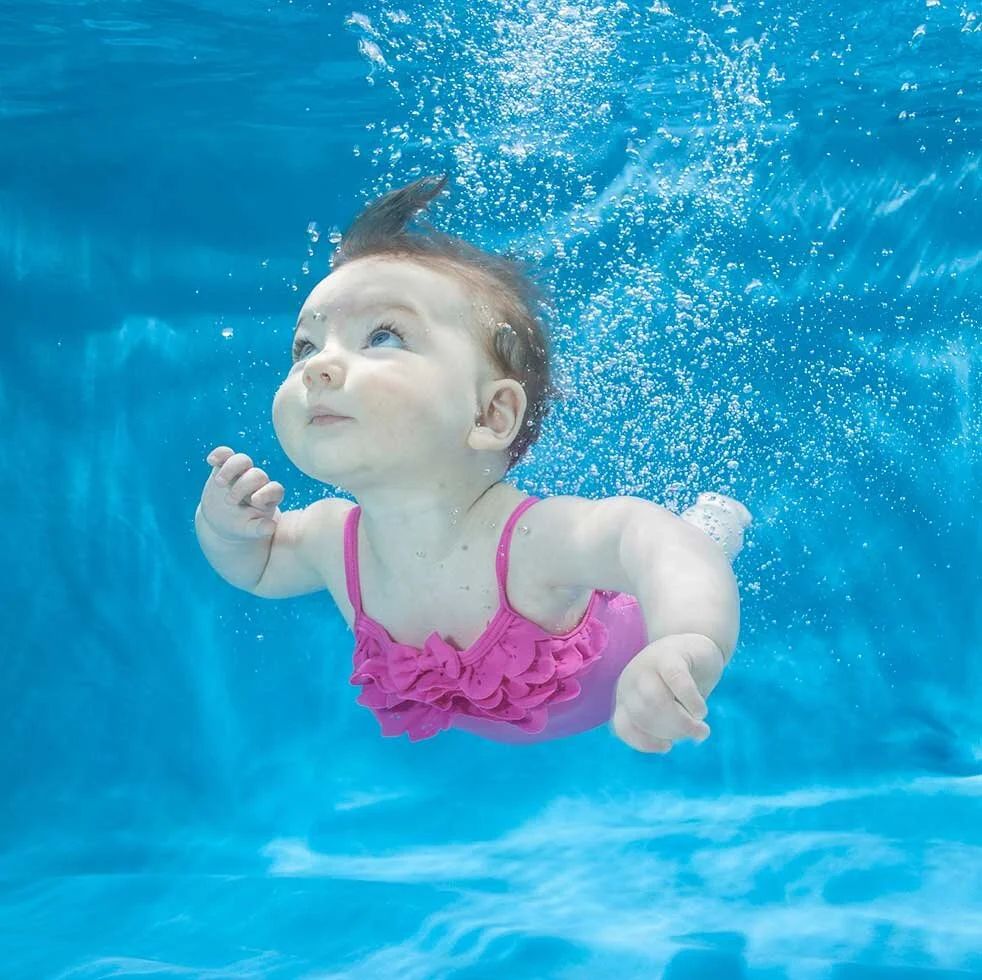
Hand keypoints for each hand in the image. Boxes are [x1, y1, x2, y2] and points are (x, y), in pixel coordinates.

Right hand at [198, 446, 284, 540]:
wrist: (222, 521)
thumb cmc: (241, 526)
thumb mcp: (250, 530)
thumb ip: (260, 529)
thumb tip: (271, 527)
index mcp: (269, 497)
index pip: (274, 489)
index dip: (267, 492)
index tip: (254, 501)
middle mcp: (258, 482)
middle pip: (256, 475)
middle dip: (243, 486)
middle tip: (230, 501)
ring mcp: (242, 473)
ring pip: (242, 460)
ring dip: (231, 468)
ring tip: (220, 483)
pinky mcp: (225, 467)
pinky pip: (225, 454)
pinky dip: (219, 454)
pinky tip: (211, 460)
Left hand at [612, 633, 724, 753]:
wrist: (696, 645)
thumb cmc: (681, 682)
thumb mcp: (670, 706)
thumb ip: (668, 722)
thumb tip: (678, 739)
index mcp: (626, 695)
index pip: (623, 726)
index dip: (643, 742)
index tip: (667, 747)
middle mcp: (631, 679)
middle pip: (641, 714)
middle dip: (670, 731)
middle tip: (695, 734)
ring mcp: (647, 663)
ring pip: (655, 701)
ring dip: (681, 722)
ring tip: (700, 728)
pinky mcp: (670, 654)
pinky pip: (677, 682)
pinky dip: (691, 702)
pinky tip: (701, 711)